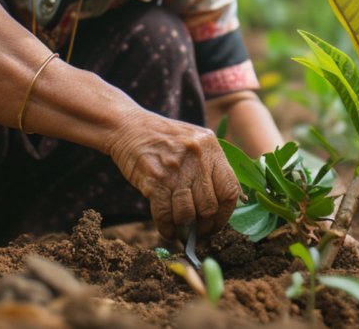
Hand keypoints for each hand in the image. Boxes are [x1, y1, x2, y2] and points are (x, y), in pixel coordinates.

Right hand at [106, 110, 239, 240]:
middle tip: (198, 232)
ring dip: (184, 228)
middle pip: (209, 205)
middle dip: (204, 225)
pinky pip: (165, 214)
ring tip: (181, 231)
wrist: (127, 126)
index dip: (225, 213)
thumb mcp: (192, 141)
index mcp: (210, 145)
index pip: (230, 189)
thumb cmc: (161, 138)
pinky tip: (167, 230)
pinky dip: (167, 228)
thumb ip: (207, 166)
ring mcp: (176, 168)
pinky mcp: (155, 179)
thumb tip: (216, 207)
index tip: (216, 223)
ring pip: (188, 213)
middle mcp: (197, 156)